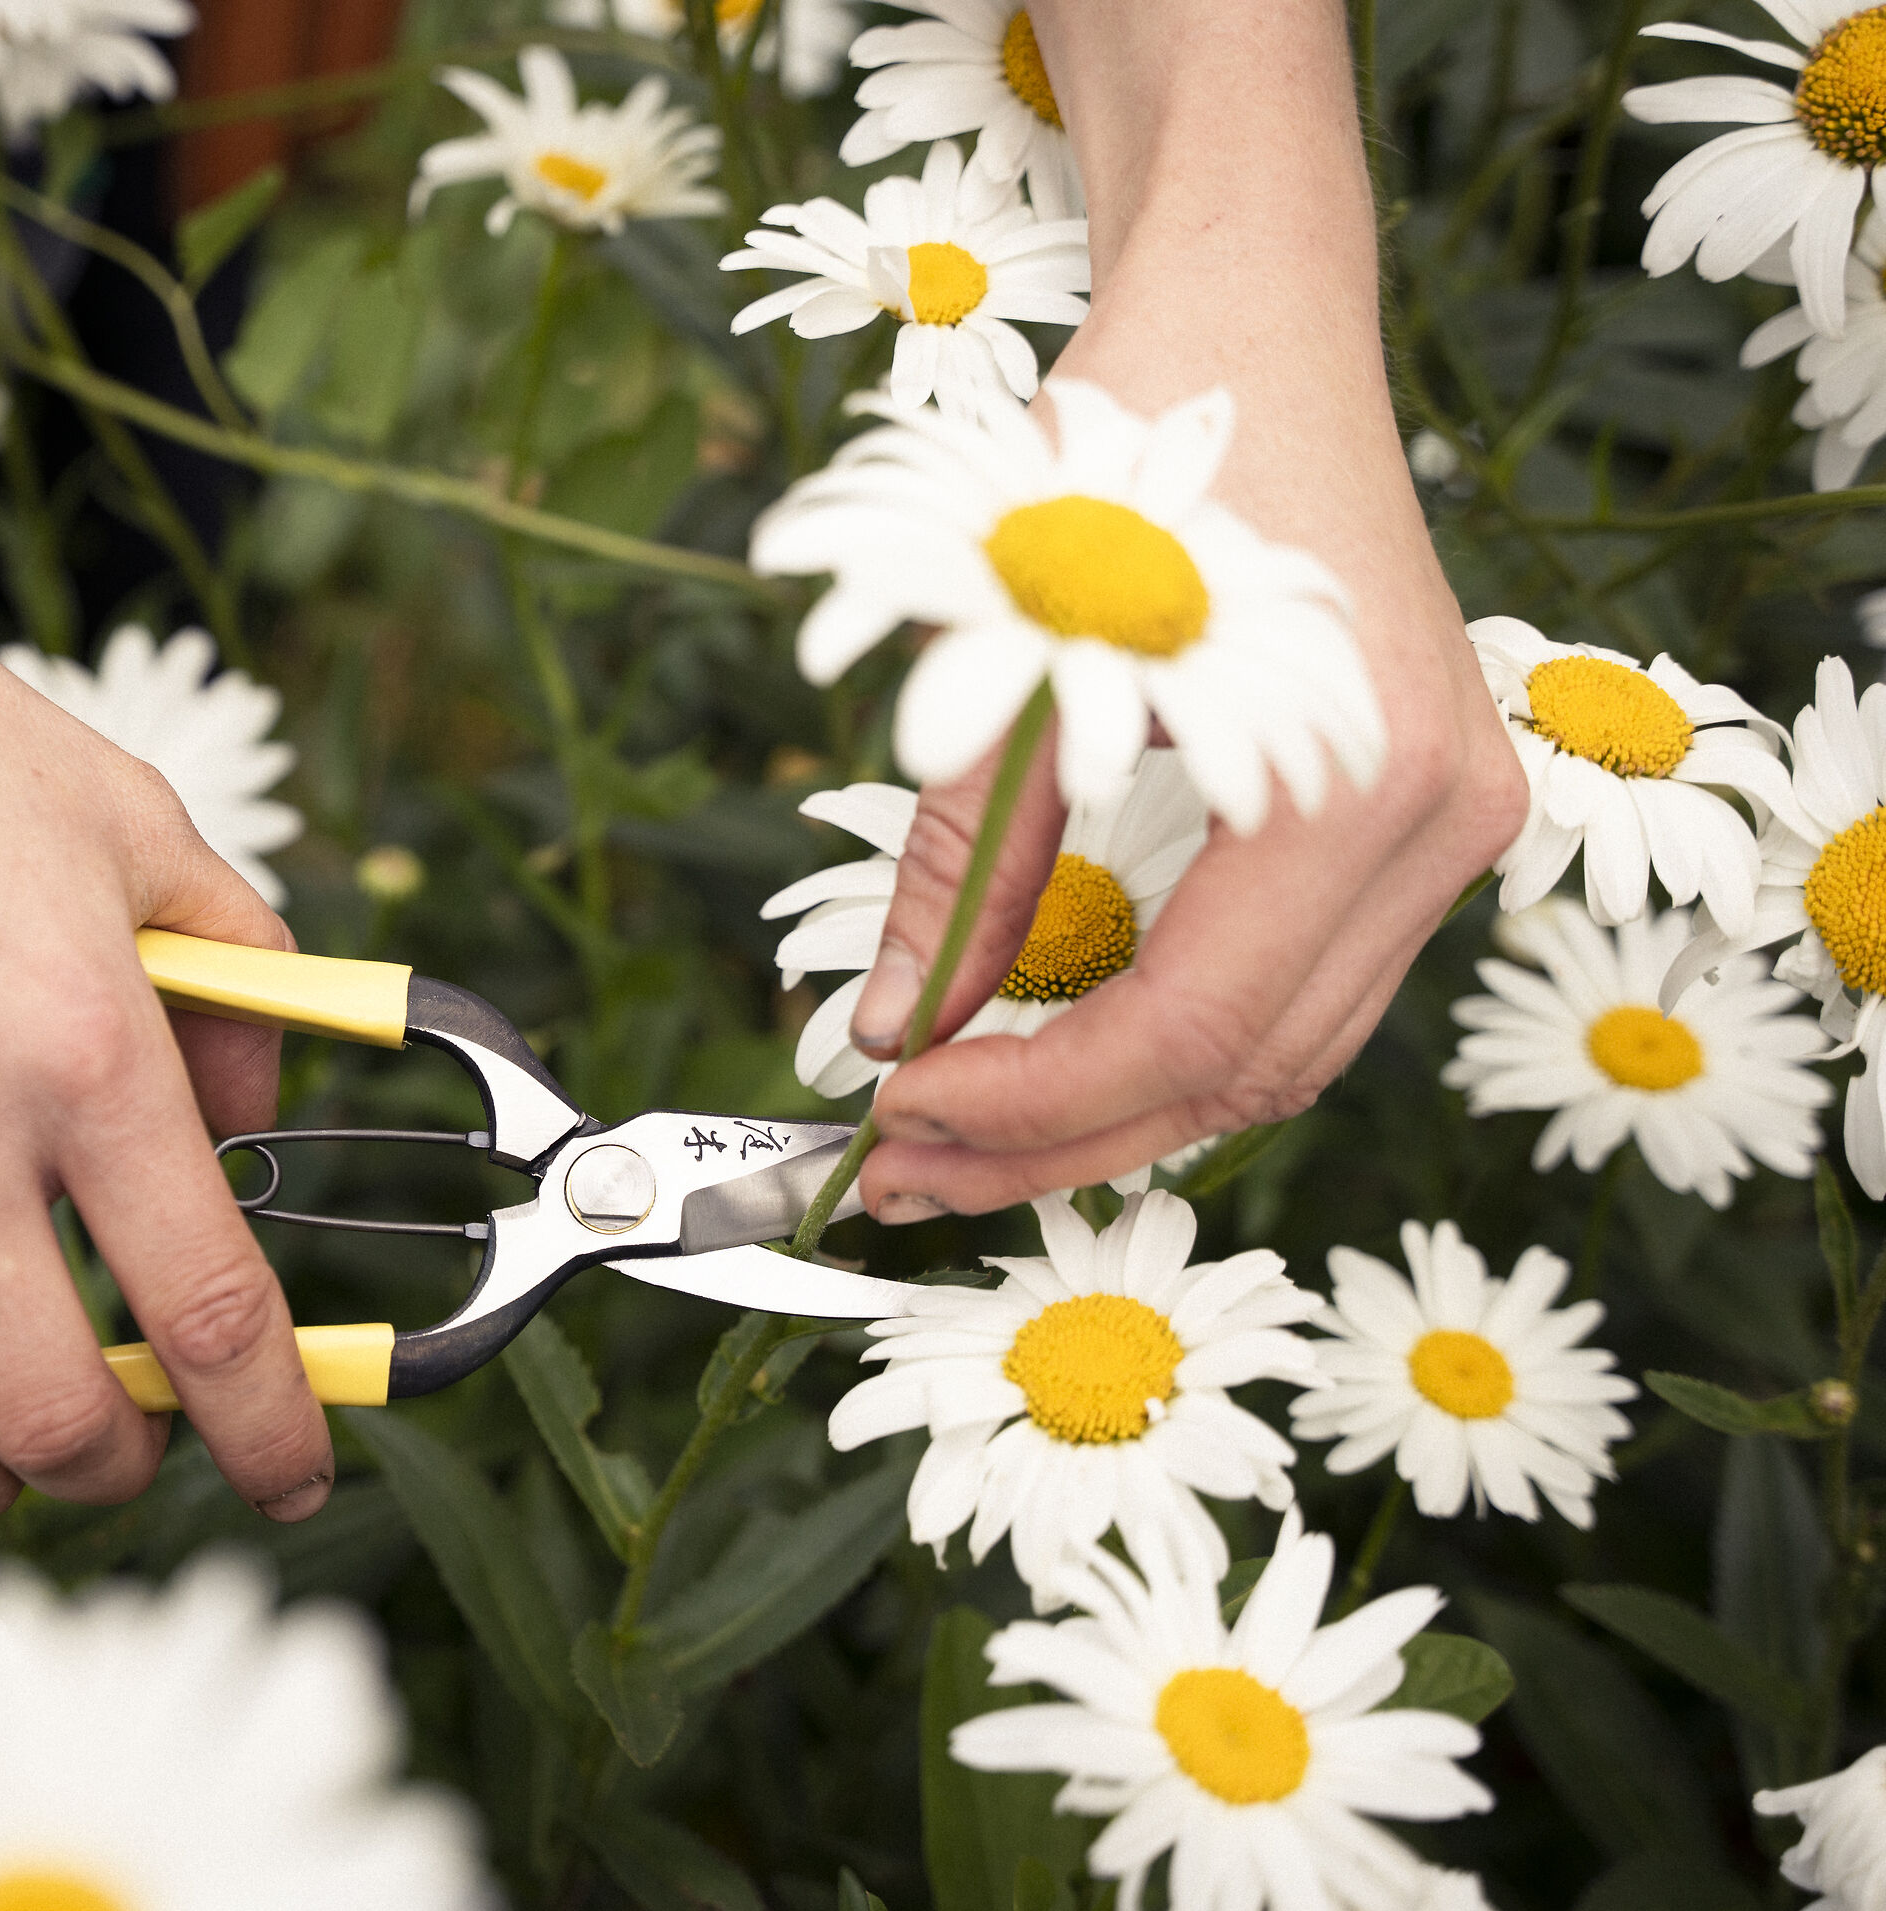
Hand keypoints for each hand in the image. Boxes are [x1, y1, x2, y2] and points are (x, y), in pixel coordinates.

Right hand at [0, 609, 336, 1545]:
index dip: (271, 1429)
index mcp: (81, 1041)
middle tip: (134, 1450)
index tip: (295, 1477)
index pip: (205, 1307)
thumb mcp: (130, 826)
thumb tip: (265, 1125)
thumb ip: (238, 975)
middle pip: (51, 1409)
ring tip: (14, 1463)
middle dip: (119, 1469)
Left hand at [848, 0, 1528, 1221]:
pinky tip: (1055, 1053)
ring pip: (1278, 1052)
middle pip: (1241, 1075)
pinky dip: (1172, 1040)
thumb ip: (965, 856)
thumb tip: (889, 1026)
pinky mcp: (1415, 812)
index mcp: (1354, 784)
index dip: (1025, 1103)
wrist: (1245, 309)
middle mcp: (1441, 823)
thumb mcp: (1011, 650)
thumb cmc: (1127, 443)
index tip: (888, 1113)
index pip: (1183, 1029)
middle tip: (900, 1172)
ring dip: (1112, 1110)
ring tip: (954, 1136)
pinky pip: (1295, 987)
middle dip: (1058, 1140)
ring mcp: (1451, 821)